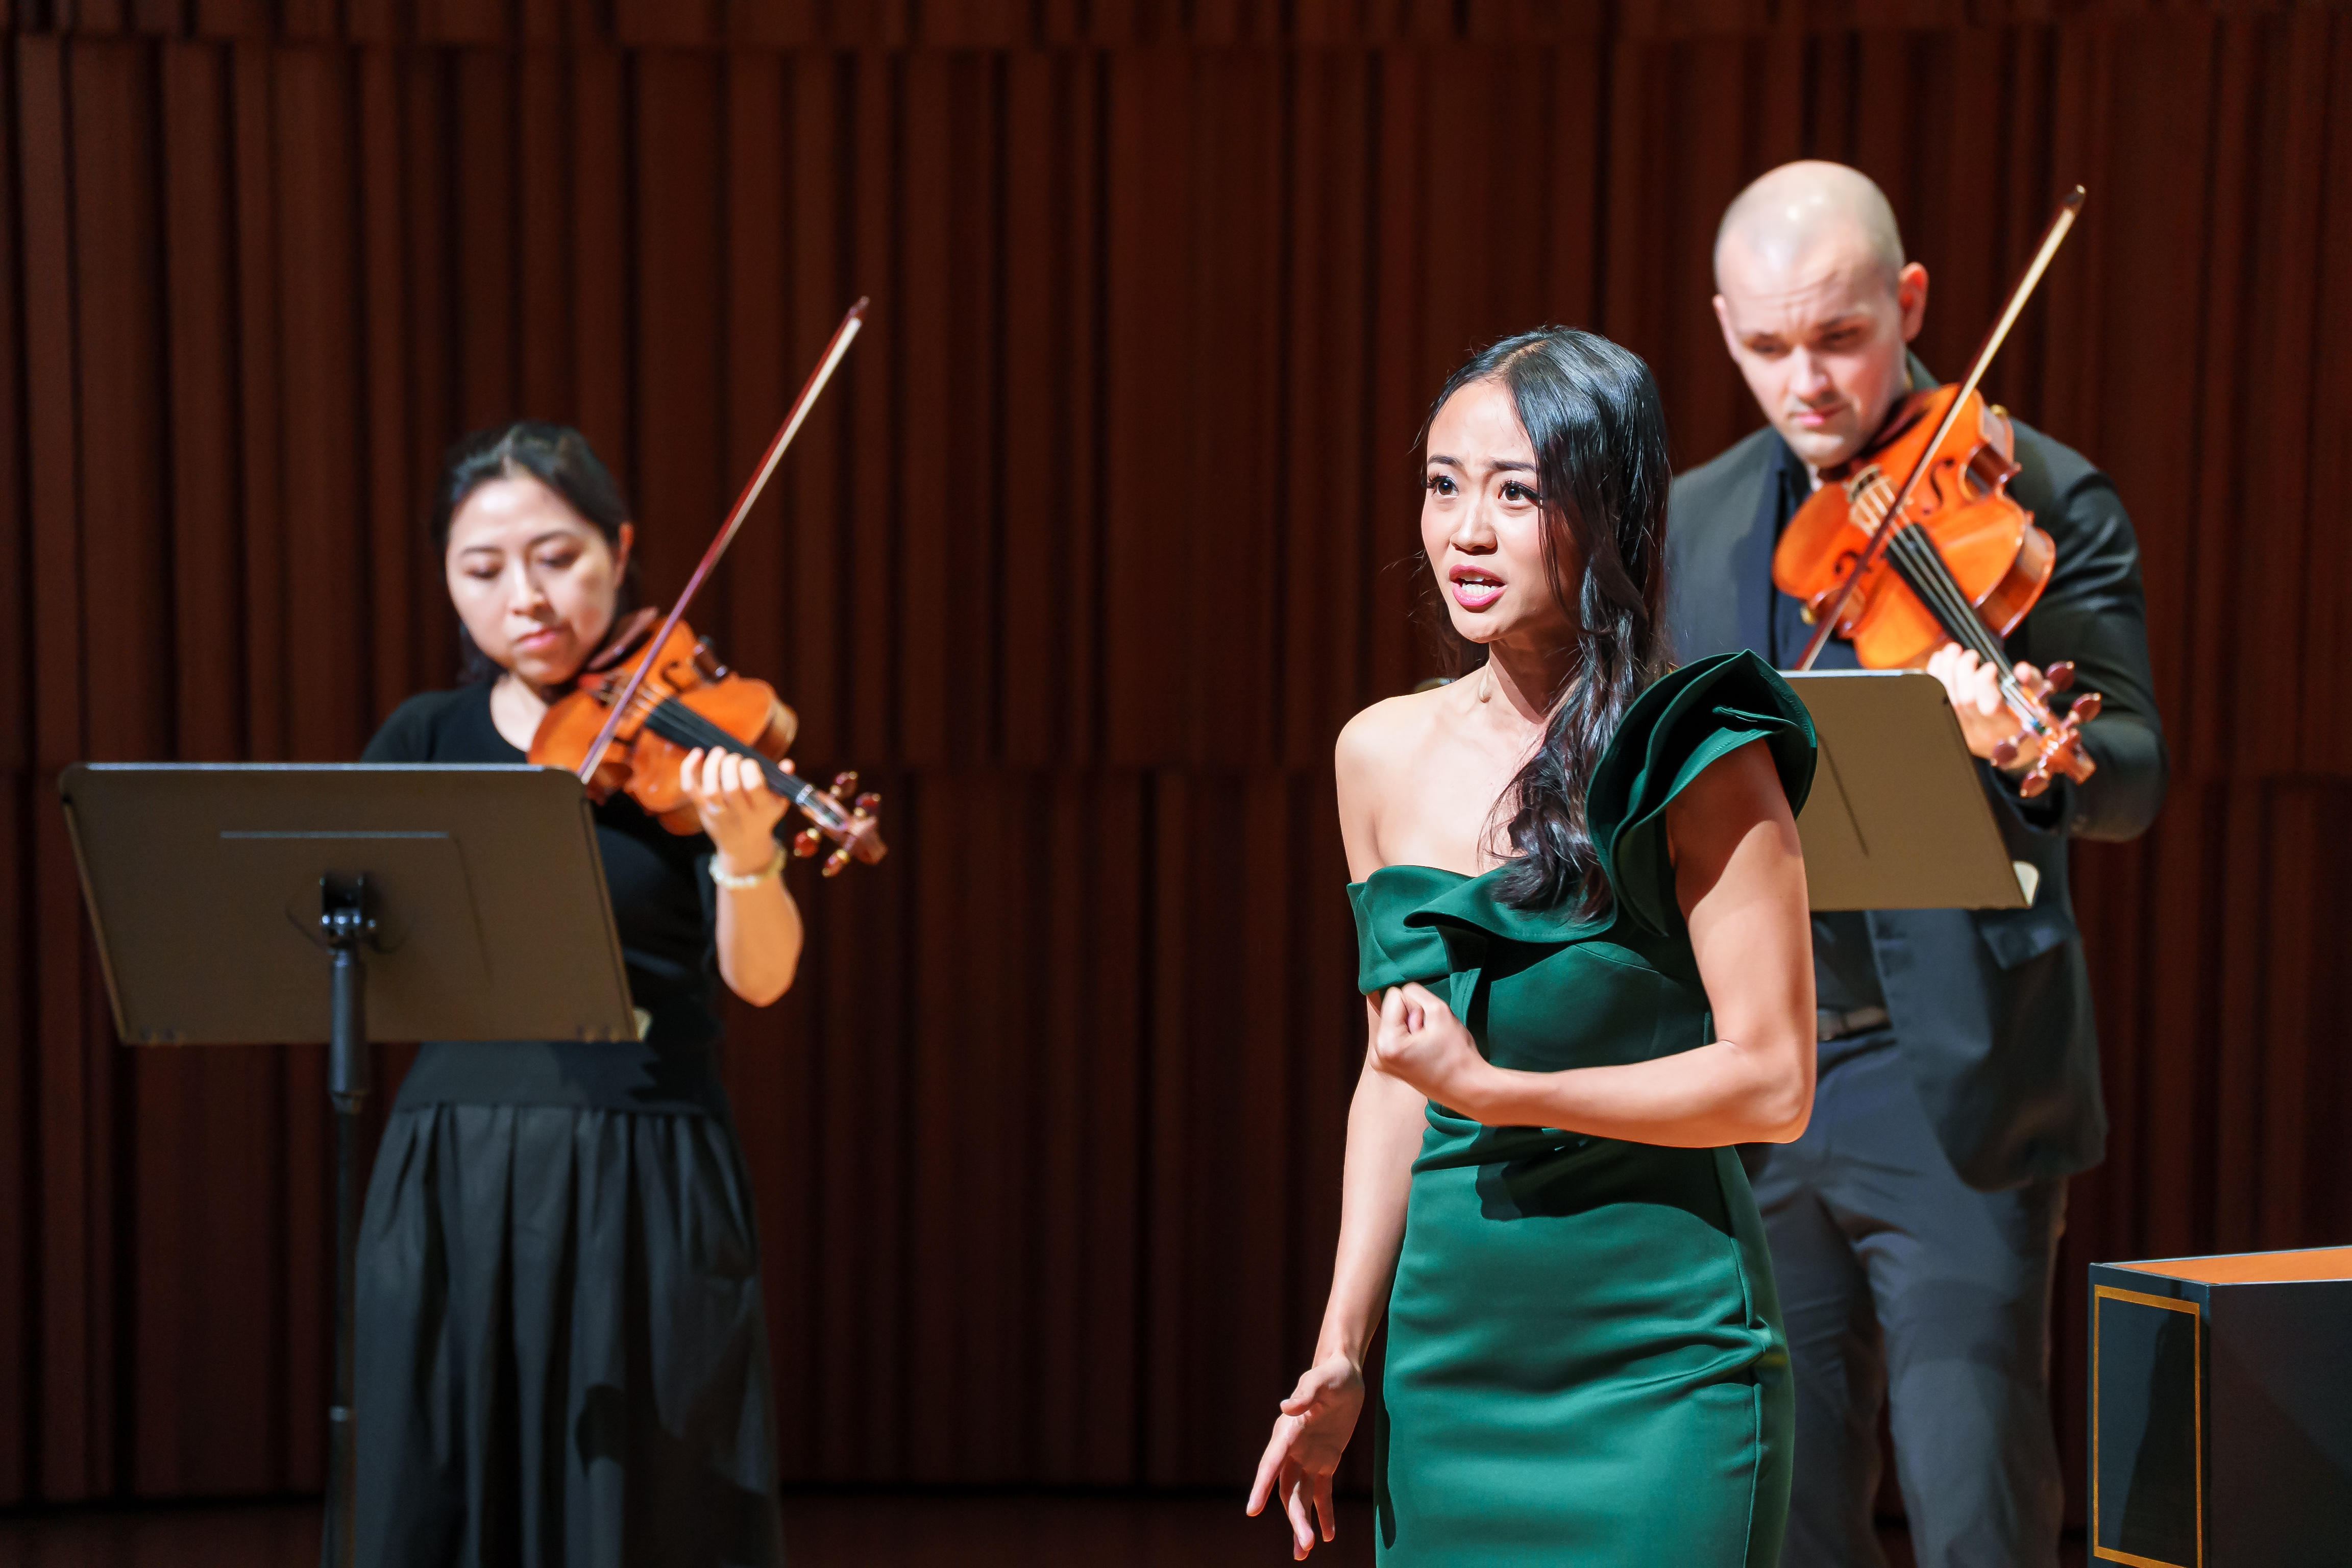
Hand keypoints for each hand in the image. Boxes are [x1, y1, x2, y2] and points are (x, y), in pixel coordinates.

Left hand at [678, 747, 790, 872]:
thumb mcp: (778, 803)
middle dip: (731, 764)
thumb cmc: (762, 818)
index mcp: (761, 810)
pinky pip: (691, 789)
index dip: (749, 768)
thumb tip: (787, 764)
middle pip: (731, 786)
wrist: (743, 846)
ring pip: (711, 788)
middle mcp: (739, 814)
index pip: (753, 786)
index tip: (750, 763)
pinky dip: (689, 770)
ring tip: (719, 752)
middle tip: (734, 758)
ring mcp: (719, 813)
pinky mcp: (702, 810)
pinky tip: (696, 753)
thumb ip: (783, 782)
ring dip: (712, 765)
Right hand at [1246, 1353, 1364, 1558]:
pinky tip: (1328, 1535)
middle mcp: (1292, 1449)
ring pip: (1300, 1497)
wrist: (1344, 1374)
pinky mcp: (1325, 1462)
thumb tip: (1286, 1406)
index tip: (1252, 1511)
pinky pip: (1323, 1493)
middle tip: (1304, 1548)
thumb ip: (1305, 1392)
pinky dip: (1325, 1513)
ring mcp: (1307, 1457)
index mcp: (1287, 1431)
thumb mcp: (1321, 1380)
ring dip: (1303, 1523)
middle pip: (1287, 1490)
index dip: (1261, 1487)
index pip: (1271, 1463)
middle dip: (1294, 1519)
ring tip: (1307, 1552)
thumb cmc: (1331, 1374)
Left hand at [1367, 983, 1494, 1114]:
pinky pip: (1396, 1033)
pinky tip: (1425, 1051)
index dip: (1417, 1006)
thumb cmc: (1457, 1052)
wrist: (1467, 1088)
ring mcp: (1380, 1061)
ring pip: (1395, 1020)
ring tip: (1429, 1045)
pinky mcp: (1388, 1064)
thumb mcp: (1439, 1011)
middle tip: (1431, 1039)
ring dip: (1413, 1026)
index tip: (1430, 1028)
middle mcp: (1377, 1054)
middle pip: (1392, 1008)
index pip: (1394, 996)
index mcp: (1386, 1044)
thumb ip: (1416, 992)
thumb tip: (1401, 993)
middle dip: (1413, 1016)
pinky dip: (1411, 1037)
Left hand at [1926, 643, 2041, 770]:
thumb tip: (2021, 669)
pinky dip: (1934, 676)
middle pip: (1964, 700)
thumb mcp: (2036, 700)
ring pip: (1946, 698)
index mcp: (2007, 727)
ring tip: (1954, 650)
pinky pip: (1935, 698)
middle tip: (1971, 654)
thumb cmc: (2025, 717)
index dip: (1985, 682)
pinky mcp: (1949, 723)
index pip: (1990, 706)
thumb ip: (2031, 683)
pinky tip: (1941, 660)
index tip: (1991, 666)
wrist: (2013, 745)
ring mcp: (1962, 730)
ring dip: (1946, 669)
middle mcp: (1981, 731)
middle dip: (1964, 670)